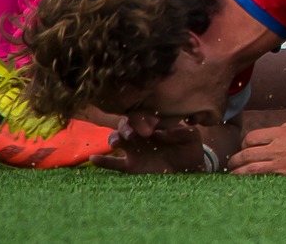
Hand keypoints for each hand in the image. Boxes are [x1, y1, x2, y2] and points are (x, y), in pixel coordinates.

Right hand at [92, 120, 207, 174]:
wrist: (189, 170)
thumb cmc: (190, 148)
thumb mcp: (191, 137)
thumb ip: (183, 131)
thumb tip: (168, 131)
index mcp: (155, 124)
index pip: (143, 115)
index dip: (144, 118)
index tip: (154, 125)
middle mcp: (142, 134)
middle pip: (126, 123)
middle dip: (126, 126)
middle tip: (132, 133)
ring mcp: (135, 150)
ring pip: (117, 139)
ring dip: (114, 138)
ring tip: (117, 143)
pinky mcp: (131, 166)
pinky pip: (113, 163)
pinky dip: (102, 160)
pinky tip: (93, 158)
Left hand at [229, 114, 285, 175]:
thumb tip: (283, 128)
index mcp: (282, 133)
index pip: (253, 136)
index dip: (246, 141)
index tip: (246, 145)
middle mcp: (277, 148)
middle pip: (247, 153)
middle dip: (237, 158)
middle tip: (233, 162)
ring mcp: (280, 164)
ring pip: (251, 168)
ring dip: (239, 172)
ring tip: (233, 174)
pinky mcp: (285, 176)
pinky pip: (263, 179)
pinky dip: (252, 181)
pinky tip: (247, 184)